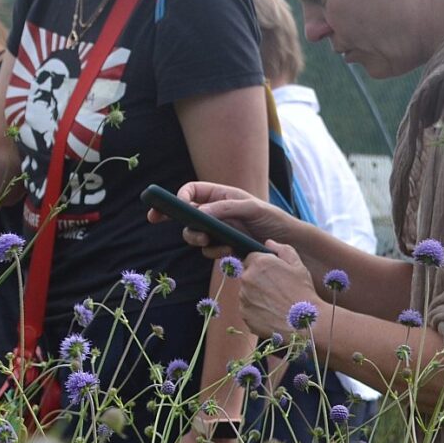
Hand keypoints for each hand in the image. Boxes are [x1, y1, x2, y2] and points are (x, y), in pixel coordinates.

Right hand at [156, 181, 292, 259]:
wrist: (288, 245)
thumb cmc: (272, 219)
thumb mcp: (251, 208)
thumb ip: (225, 207)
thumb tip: (199, 211)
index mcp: (221, 195)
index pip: (192, 191)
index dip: (180, 196)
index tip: (177, 204)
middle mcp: (215, 212)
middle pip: (185, 213)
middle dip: (171, 216)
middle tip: (155, 218)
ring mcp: (217, 230)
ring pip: (193, 234)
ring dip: (196, 238)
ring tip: (208, 240)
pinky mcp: (222, 248)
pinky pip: (207, 250)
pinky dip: (212, 251)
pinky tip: (226, 251)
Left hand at [236, 240, 318, 337]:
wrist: (305, 322)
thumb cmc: (303, 292)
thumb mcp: (298, 265)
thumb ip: (282, 250)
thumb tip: (268, 243)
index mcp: (259, 263)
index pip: (251, 258)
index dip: (263, 265)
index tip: (273, 274)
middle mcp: (247, 278)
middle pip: (247, 275)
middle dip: (258, 279)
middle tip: (276, 289)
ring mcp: (243, 297)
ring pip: (246, 292)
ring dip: (256, 295)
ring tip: (276, 302)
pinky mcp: (244, 314)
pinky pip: (247, 308)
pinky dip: (256, 310)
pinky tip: (272, 312)